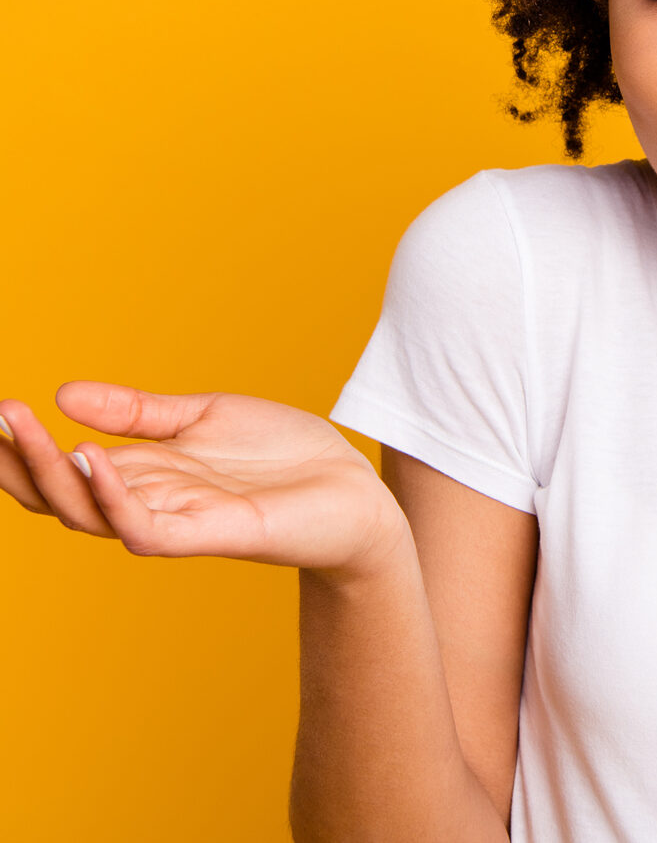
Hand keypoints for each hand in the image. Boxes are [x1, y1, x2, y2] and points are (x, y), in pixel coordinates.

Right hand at [0, 381, 405, 576]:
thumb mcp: (204, 416)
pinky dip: (115, 498)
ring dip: (54, 474)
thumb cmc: (283, 459)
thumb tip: (64, 392)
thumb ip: (138, 412)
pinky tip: (93, 461)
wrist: (354, 492)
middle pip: (61, 494)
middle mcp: (150, 501)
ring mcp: (178, 521)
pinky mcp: (214, 533)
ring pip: (92, 512)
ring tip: (28, 429)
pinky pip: (146, 528)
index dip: (22, 447)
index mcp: (145, 473)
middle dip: (20, 461)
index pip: (62, 469)